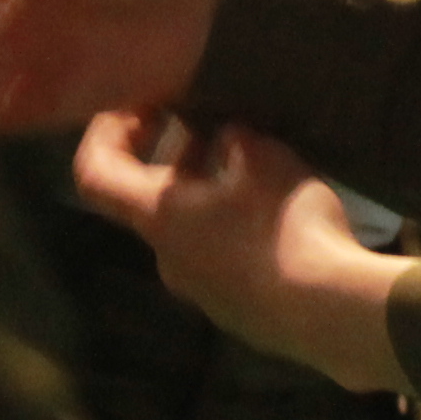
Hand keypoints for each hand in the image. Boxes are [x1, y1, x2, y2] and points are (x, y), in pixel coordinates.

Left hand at [74, 112, 404, 395]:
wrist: (326, 314)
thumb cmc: (280, 226)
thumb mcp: (262, 159)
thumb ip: (233, 139)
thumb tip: (224, 136)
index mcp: (156, 217)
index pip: (94, 174)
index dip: (106, 132)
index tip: (141, 105)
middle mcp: (167, 255)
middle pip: (152, 197)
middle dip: (179, 155)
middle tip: (218, 123)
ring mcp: (201, 289)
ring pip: (193, 225)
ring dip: (213, 189)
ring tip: (262, 163)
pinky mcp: (236, 308)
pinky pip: (225, 252)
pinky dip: (238, 222)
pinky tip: (281, 211)